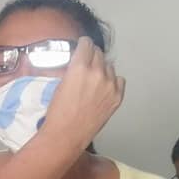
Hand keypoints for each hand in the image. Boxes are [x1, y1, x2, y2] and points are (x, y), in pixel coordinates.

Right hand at [39, 36, 124, 152]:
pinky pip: (119, 80)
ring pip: (109, 66)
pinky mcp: (117, 97)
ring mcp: (110, 86)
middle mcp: (98, 73)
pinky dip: (113, 81)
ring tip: (94, 80)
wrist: (66, 135)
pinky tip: (103, 88)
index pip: (87, 43)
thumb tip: (81, 60)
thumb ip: (74, 68)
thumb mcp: (61, 83)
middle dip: (92, 57)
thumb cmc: (58, 113)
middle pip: (99, 53)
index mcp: (80, 67)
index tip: (83, 47)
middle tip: (86, 65)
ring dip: (102, 69)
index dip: (83, 45)